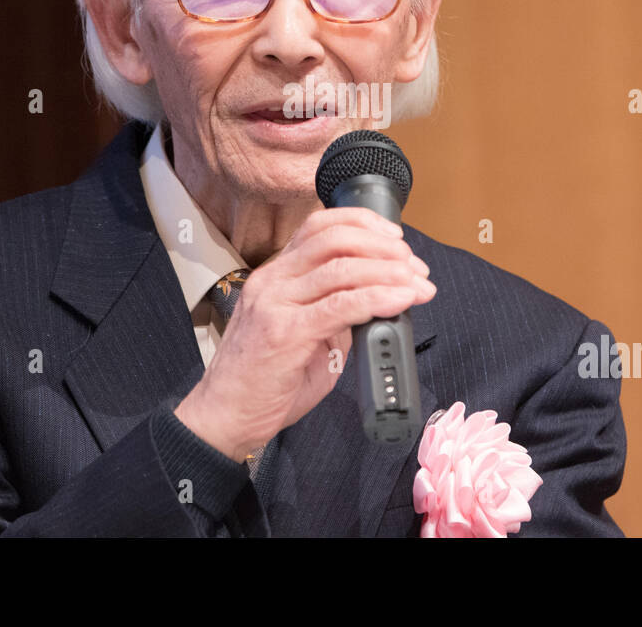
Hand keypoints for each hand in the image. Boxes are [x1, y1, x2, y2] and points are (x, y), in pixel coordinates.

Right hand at [174, 206, 434, 461]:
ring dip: (390, 271)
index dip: (363, 224)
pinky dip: (378, 298)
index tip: (395, 238)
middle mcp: (272, 281)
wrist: (223, 417)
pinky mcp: (285, 333)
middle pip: (334, 238)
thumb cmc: (261, 382)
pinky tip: (401, 301)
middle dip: (384, 246)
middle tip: (414, 266)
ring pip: (342, 267)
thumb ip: (332, 315)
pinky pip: (340, 305)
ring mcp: (275, 304)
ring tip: (418, 284)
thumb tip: (375, 304)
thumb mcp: (300, 335)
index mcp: (275, 276)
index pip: (319, 226)